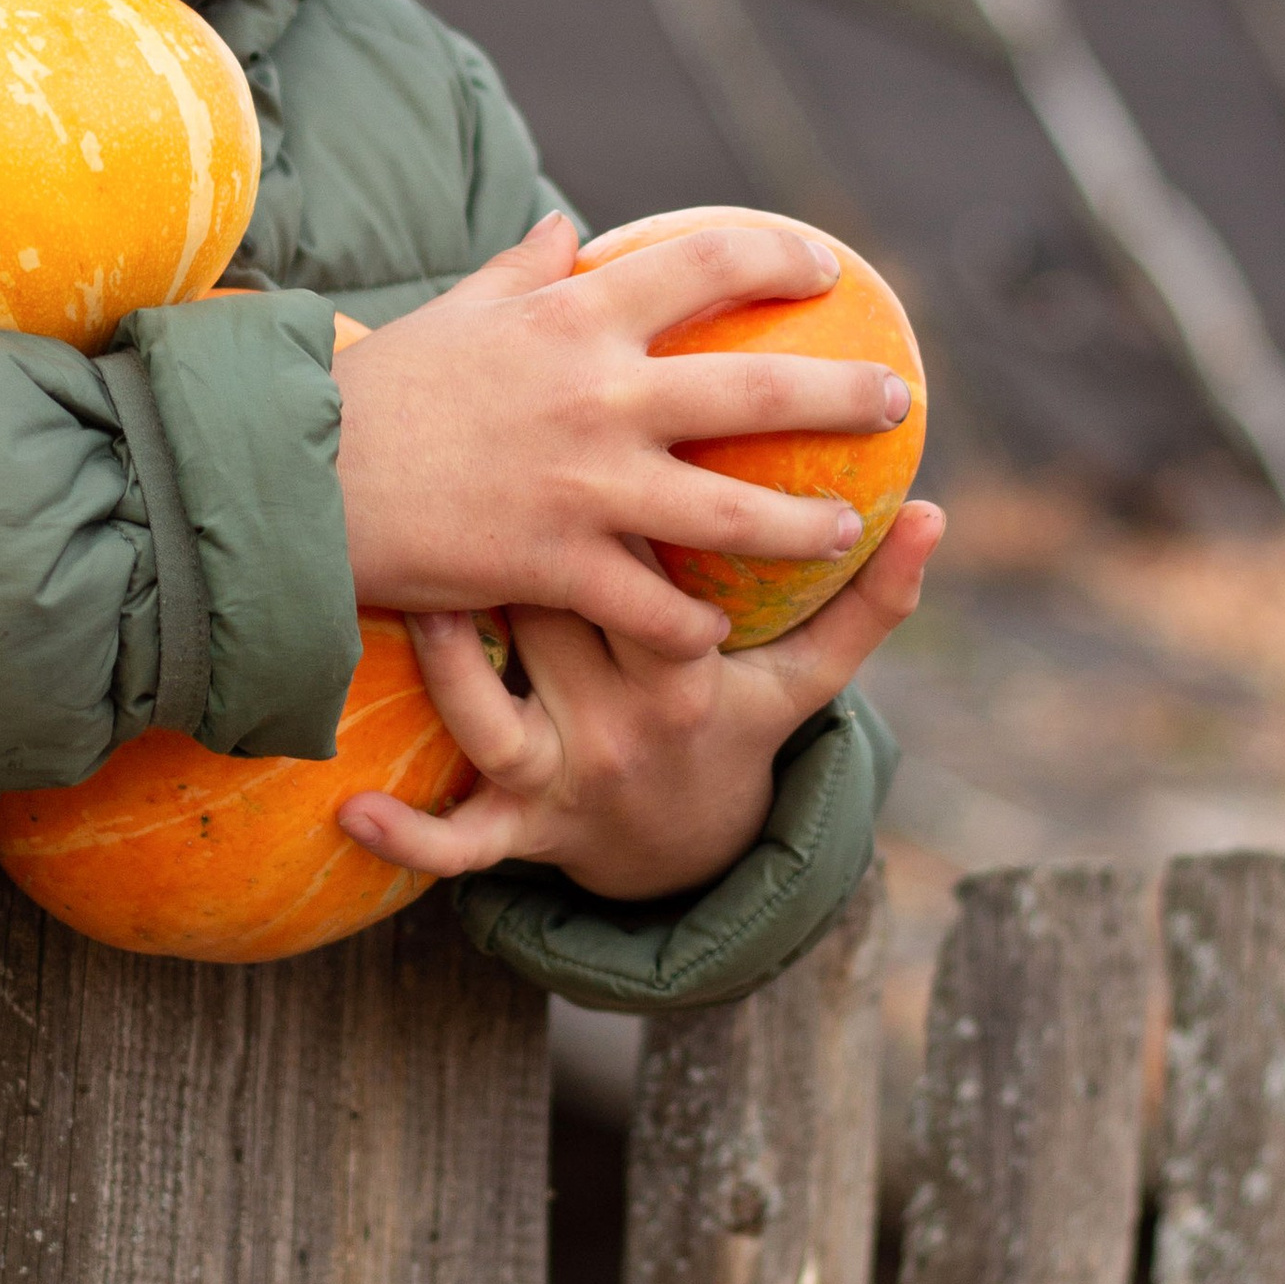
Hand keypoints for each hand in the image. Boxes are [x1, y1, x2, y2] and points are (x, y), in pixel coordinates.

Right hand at [331, 211, 915, 664]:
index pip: (706, 262)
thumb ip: (521, 272)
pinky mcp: (561, 569)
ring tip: (840, 531)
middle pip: (759, 394)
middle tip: (896, 400)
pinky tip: (718, 633)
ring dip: (805, 530)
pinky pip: (659, 610)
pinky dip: (696, 627)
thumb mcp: (450, 314)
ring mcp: (587, 488)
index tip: (824, 269)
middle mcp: (600, 397)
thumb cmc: (368, 394)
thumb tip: (566, 227)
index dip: (780, 257)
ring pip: (737, 519)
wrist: (295, 482)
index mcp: (573, 319)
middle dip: (844, 396)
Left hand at [338, 498, 945, 901]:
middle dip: (511, 554)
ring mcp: (566, 785)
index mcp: (687, 677)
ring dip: (446, 660)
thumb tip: (935, 511)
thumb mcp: (808, 679)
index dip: (623, 510)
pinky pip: (459, 846)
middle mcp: (622, 728)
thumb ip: (870, 600)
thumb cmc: (738, 729)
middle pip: (552, 625)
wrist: (688, 856)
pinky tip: (349, 809)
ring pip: (488, 717)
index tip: (594, 427)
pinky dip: (409, 839)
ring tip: (407, 590)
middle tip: (458, 466)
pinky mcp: (520, 838)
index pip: (649, 583)